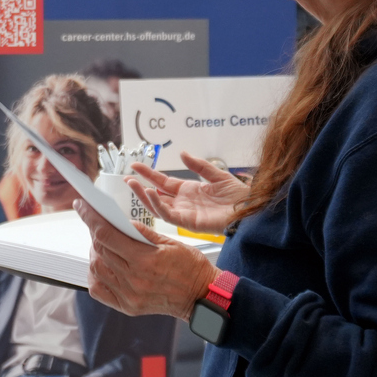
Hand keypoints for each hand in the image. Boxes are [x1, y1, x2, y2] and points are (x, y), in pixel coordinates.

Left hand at [77, 199, 216, 320]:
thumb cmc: (190, 267)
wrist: (201, 297)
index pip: (106, 235)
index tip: (81, 205)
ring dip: (95, 252)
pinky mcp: (127, 307)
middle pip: (99, 250)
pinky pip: (99, 290)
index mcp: (146, 260)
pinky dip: (96, 274)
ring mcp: (129, 296)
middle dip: (93, 231)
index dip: (90, 217)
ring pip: (96, 269)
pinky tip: (103, 264)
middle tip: (96, 222)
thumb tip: (118, 220)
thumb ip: (141, 232)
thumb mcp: (170, 242)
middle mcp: (134, 280)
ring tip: (103, 244)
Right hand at [124, 152, 245, 234]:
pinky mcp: (188, 222)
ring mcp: (184, 213)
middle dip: (139, 187)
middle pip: (155, 195)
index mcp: (188, 191)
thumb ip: (199, 165)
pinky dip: (157, 205)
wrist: (250, 209)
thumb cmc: (238, 196)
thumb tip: (182, 154)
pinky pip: (168, 214)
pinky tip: (150, 194)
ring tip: (133, 184)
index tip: (135, 165)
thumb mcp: (217, 175)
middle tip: (127, 178)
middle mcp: (183, 203)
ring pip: (157, 206)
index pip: (163, 183)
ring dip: (143, 195)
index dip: (149, 174)